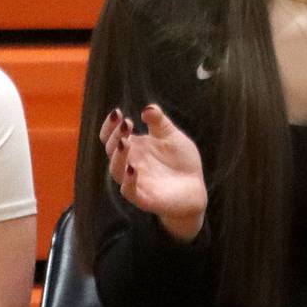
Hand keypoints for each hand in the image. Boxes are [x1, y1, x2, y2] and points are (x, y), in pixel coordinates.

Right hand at [100, 105, 207, 242]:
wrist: (195, 189)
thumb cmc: (181, 161)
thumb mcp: (172, 136)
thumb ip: (160, 122)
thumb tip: (147, 108)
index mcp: (134, 147)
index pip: (112, 136)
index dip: (110, 125)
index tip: (117, 112)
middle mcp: (130, 163)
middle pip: (111, 150)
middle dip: (115, 136)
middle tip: (127, 124)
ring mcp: (135, 181)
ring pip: (116, 170)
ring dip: (118, 156)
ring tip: (124, 142)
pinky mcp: (143, 198)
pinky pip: (129, 191)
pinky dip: (128, 181)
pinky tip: (132, 169)